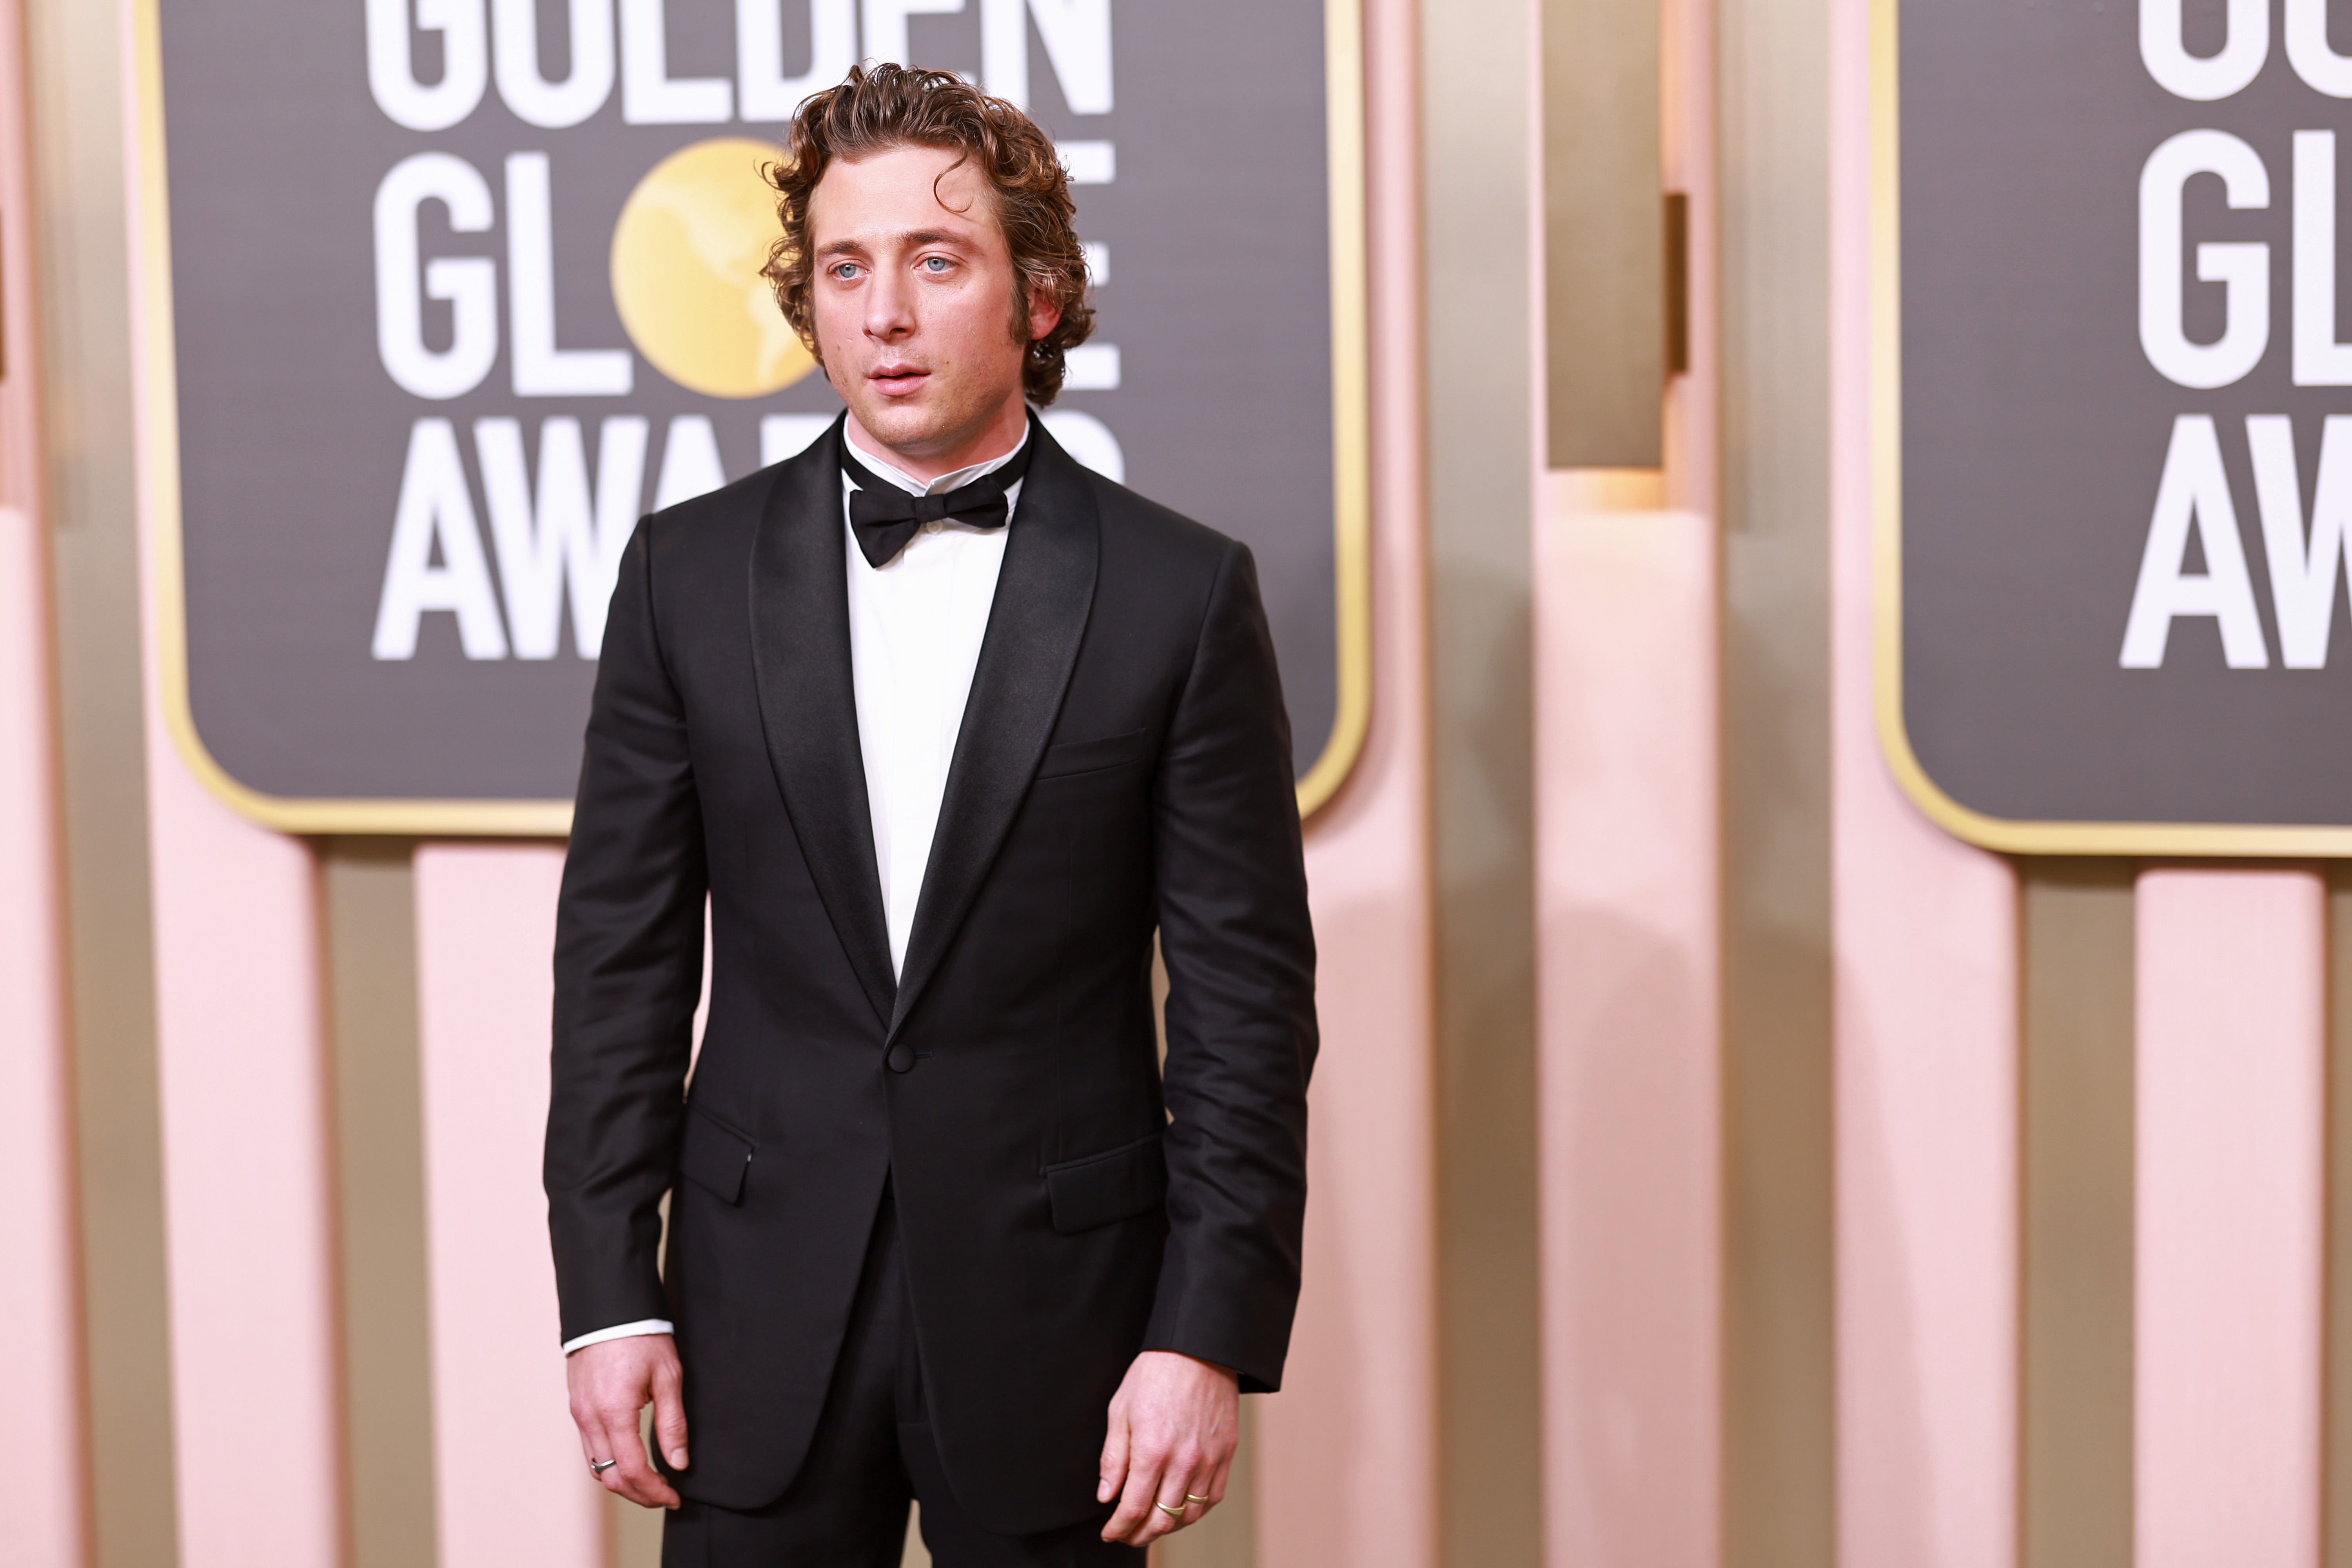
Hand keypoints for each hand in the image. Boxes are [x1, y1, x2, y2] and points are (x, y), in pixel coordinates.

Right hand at [566, 1334, 686, 1508]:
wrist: (608, 1308)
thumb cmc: (641, 1336)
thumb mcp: (668, 1377)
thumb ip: (672, 1423)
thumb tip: (678, 1463)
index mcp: (614, 1412)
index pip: (633, 1470)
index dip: (655, 1491)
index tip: (675, 1497)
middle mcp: (590, 1418)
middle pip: (611, 1478)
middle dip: (640, 1495)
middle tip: (666, 1496)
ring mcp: (579, 1414)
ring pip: (596, 1468)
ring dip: (623, 1482)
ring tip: (652, 1483)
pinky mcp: (577, 1407)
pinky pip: (590, 1449)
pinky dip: (609, 1464)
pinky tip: (630, 1460)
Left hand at [1096, 1350, 1239, 1544]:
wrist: (1199, 1349)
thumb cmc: (1155, 1374)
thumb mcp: (1120, 1411)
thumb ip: (1113, 1458)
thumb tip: (1106, 1496)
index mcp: (1152, 1451)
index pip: (1133, 1509)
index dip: (1118, 1528)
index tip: (1110, 1532)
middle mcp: (1183, 1462)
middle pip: (1161, 1519)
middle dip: (1140, 1535)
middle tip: (1127, 1534)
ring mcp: (1209, 1460)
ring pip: (1189, 1515)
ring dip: (1167, 1527)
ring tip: (1152, 1523)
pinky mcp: (1226, 1453)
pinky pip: (1213, 1498)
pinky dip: (1195, 1512)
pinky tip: (1181, 1508)